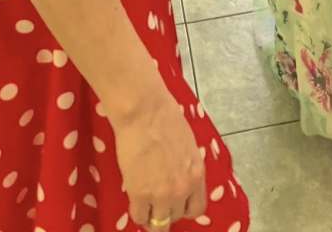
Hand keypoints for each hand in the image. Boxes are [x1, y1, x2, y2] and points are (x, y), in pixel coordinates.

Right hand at [112, 90, 205, 228]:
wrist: (144, 111)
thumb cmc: (164, 116)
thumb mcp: (186, 144)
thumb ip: (185, 165)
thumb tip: (178, 173)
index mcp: (197, 174)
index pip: (197, 208)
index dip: (185, 208)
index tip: (177, 204)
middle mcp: (182, 189)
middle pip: (177, 216)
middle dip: (167, 210)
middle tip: (157, 202)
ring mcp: (161, 194)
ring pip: (159, 223)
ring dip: (152, 216)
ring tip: (145, 207)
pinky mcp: (139, 194)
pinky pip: (140, 216)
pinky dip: (138, 213)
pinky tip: (134, 203)